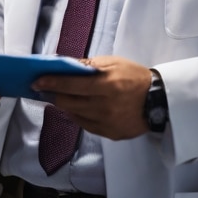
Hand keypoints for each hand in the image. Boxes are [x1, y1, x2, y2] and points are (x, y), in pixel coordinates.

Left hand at [31, 55, 152, 139]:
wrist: (159, 101)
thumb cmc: (136, 77)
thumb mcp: (114, 63)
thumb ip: (89, 64)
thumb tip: (66, 66)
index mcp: (107, 85)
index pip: (70, 85)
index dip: (51, 83)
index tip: (37, 81)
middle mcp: (105, 106)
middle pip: (68, 102)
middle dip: (55, 94)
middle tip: (48, 88)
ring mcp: (107, 123)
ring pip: (74, 114)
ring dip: (65, 105)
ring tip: (62, 96)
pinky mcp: (110, 134)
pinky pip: (85, 125)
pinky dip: (77, 115)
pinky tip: (76, 107)